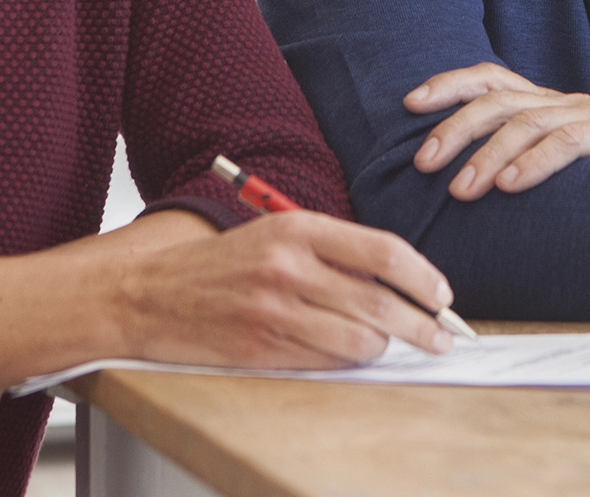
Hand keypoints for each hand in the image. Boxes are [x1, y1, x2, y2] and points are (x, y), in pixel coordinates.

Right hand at [113, 209, 457, 367]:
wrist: (147, 295)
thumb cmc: (218, 264)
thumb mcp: (274, 234)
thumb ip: (331, 251)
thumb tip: (394, 280)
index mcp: (296, 227)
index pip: (383, 252)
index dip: (423, 277)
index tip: (442, 295)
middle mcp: (288, 266)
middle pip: (380, 303)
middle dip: (423, 325)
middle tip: (442, 337)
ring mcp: (274, 310)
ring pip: (359, 340)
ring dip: (383, 347)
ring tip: (386, 344)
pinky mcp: (262, 348)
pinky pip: (327, 362)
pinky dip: (347, 362)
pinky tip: (347, 355)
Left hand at [404, 63, 589, 198]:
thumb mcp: (558, 159)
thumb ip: (519, 158)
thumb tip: (458, 179)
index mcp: (544, 102)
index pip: (489, 78)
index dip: (448, 85)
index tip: (410, 103)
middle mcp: (561, 100)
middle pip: (497, 99)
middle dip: (454, 127)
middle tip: (424, 163)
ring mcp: (589, 114)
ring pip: (527, 121)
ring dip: (488, 154)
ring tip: (461, 187)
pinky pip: (569, 142)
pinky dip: (536, 162)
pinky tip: (511, 185)